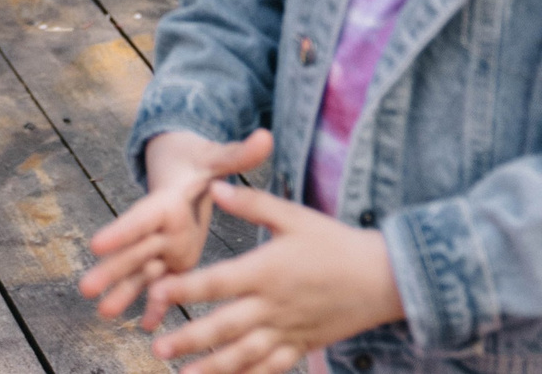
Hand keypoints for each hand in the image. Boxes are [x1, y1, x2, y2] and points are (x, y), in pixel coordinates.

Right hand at [81, 128, 272, 325]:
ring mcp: (165, 246)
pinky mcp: (175, 260)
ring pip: (142, 272)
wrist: (184, 166)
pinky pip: (163, 285)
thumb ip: (239, 154)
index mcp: (167, 202)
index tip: (96, 244)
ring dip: (125, 292)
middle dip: (111, 270)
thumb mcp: (217, 157)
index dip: (121, 231)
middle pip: (133, 250)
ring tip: (104, 314)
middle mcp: (162, 227)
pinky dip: (156, 304)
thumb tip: (266, 136)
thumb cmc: (200, 161)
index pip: (141, 216)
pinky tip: (146, 326)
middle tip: (86, 289)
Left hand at [141, 182, 404, 373]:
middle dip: (190, 339)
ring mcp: (288, 330)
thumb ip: (252, 202)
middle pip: (224, 327)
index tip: (156, 293)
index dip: (185, 289)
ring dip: (213, 368)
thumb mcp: (294, 216)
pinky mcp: (303, 346)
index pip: (217, 282)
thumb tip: (213, 186)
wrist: (384, 278)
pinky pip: (273, 367)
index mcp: (266, 271)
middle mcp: (273, 305)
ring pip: (245, 355)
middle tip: (157, 350)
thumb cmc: (335, 242)